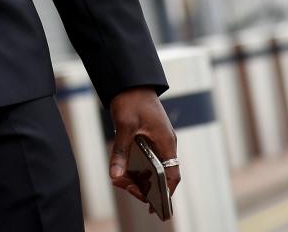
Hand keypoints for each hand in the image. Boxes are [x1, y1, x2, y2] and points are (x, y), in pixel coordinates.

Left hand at [108, 87, 179, 207]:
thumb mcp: (124, 127)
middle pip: (163, 173)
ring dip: (141, 175)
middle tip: (130, 191)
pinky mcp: (151, 134)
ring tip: (124, 182)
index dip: (166, 193)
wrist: (130, 80)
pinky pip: (149, 156)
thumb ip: (120, 152)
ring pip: (155, 165)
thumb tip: (115, 175)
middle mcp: (166, 143)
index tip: (155, 206)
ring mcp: (159, 138)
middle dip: (148, 186)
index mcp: (166, 142)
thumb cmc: (131, 100)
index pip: (172, 175)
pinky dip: (139, 165)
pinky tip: (125, 169)